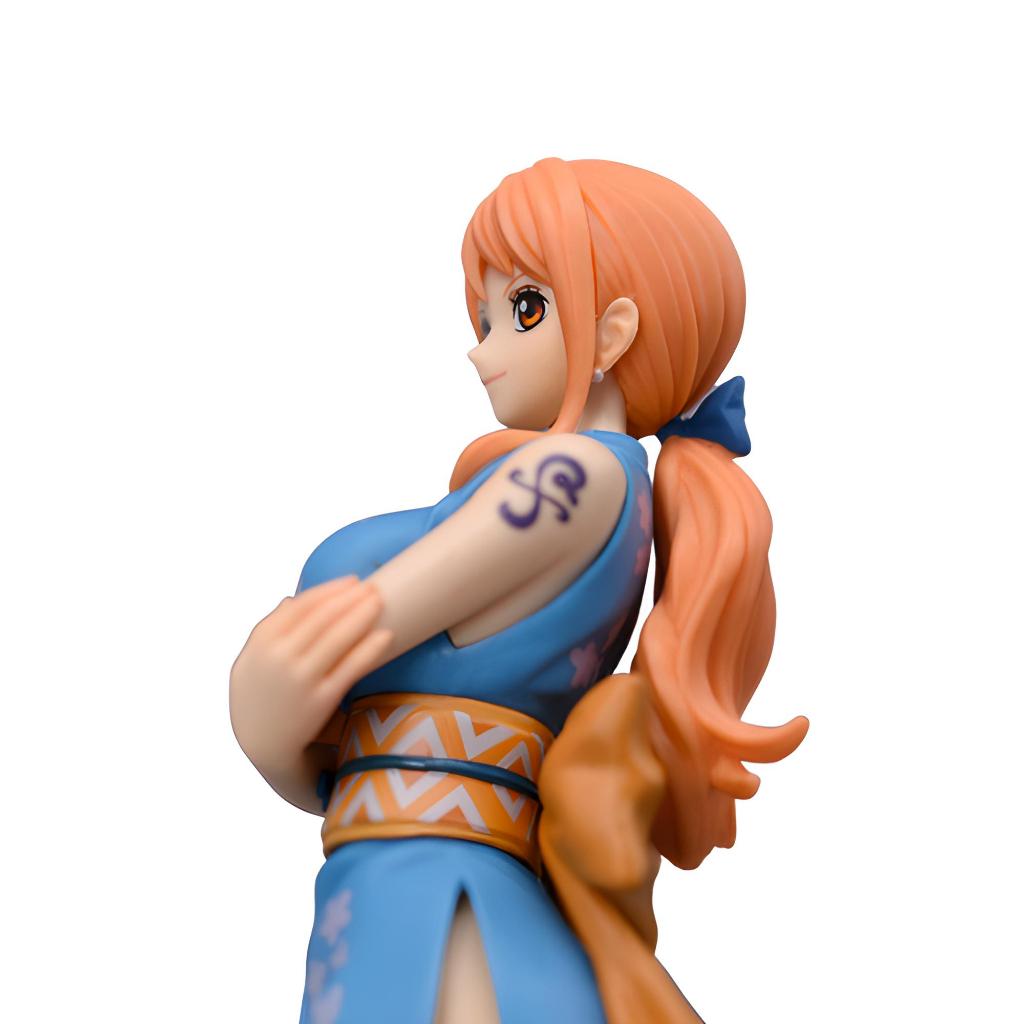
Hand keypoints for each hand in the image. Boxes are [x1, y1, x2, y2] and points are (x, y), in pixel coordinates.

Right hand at [229, 576, 391, 777]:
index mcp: (262, 641)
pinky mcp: (320, 700)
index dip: (330, 590)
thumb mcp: (251, 659)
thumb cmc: (260, 694)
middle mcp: (280, 657)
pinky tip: (386, 636)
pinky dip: (369, 650)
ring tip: (380, 603)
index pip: (302, 605)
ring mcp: (300, 679)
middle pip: (322, 618)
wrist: (262, 742)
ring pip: (337, 639)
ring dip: (362, 616)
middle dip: (351, 599)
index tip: (352, 581)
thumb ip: (269, 629)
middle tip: (374, 587)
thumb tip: (292, 600)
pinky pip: (349, 669)